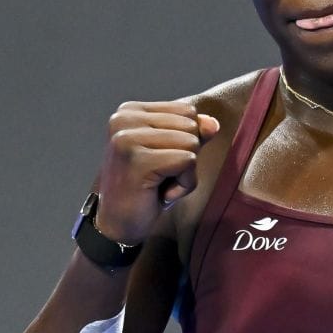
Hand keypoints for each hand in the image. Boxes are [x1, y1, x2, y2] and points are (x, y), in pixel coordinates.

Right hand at [94, 101, 222, 244]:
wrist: (119, 222)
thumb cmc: (146, 187)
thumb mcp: (173, 153)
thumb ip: (192, 133)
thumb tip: (213, 123)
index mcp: (130, 111)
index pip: (187, 111)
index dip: (184, 141)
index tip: (158, 161)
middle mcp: (124, 119)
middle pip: (191, 126)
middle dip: (185, 157)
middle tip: (158, 175)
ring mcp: (128, 138)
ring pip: (191, 143)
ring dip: (184, 173)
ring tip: (157, 184)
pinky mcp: (138, 160)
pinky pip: (187, 162)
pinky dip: (182, 185)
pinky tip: (158, 193)